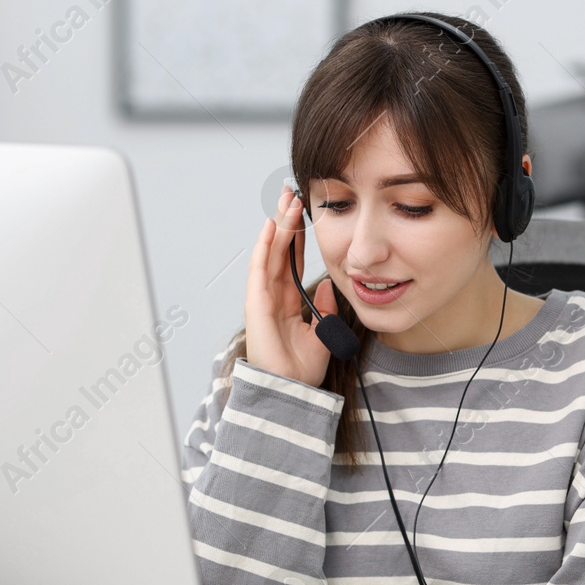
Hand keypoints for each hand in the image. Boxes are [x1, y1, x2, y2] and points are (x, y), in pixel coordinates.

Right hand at [244, 187, 338, 387]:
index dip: (298, 238)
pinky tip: (272, 226)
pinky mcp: (256, 303)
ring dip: (279, 226)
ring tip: (287, 200)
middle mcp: (272, 296)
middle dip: (286, 222)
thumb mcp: (323, 333)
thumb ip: (324, 309)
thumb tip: (328, 289)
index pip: (293, 262)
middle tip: (293, 194)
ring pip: (271, 253)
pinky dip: (266, 246)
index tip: (305, 214)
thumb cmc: (302, 370)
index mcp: (287, 303)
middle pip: (280, 251)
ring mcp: (262, 298)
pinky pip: (261, 268)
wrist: (292, 391)